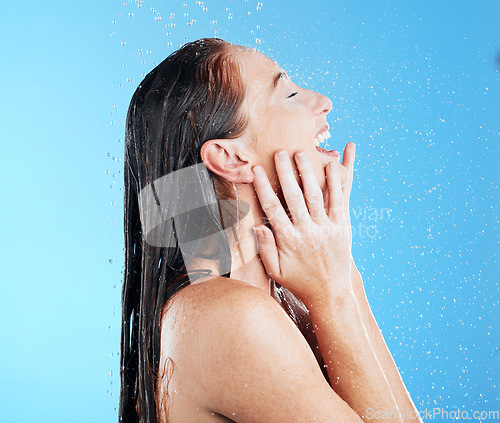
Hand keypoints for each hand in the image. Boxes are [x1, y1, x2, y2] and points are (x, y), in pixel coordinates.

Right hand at [252, 143, 355, 303]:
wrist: (330, 294)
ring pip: (316, 195)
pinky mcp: (342, 227)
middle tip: (280, 152)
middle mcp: (307, 231)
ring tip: (301, 153)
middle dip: (286, 172)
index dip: (264, 187)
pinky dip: (336, 182)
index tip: (256, 170)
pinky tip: (331, 166)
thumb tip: (256, 226)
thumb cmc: (299, 282)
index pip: (273, 208)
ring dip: (308, 172)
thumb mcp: (276, 271)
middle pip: (294, 196)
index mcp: (289, 240)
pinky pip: (339, 201)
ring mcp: (326, 228)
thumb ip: (265, 249)